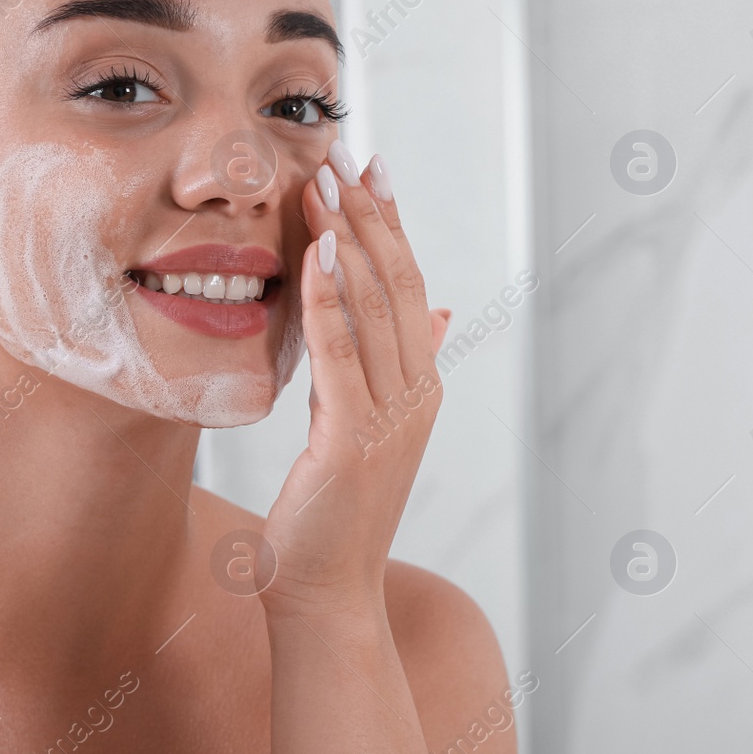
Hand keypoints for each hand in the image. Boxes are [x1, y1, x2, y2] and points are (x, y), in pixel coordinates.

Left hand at [259, 148, 448, 615]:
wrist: (328, 598)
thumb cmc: (333, 519)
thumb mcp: (365, 430)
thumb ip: (393, 369)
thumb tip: (437, 316)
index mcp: (418, 389)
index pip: (409, 290)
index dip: (388, 228)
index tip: (369, 171)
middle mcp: (416, 395)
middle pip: (399, 286)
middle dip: (370, 216)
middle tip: (344, 155)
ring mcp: (392, 418)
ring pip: (376, 309)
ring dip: (348, 240)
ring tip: (323, 183)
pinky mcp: (354, 439)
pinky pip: (343, 356)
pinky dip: (330, 301)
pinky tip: (315, 254)